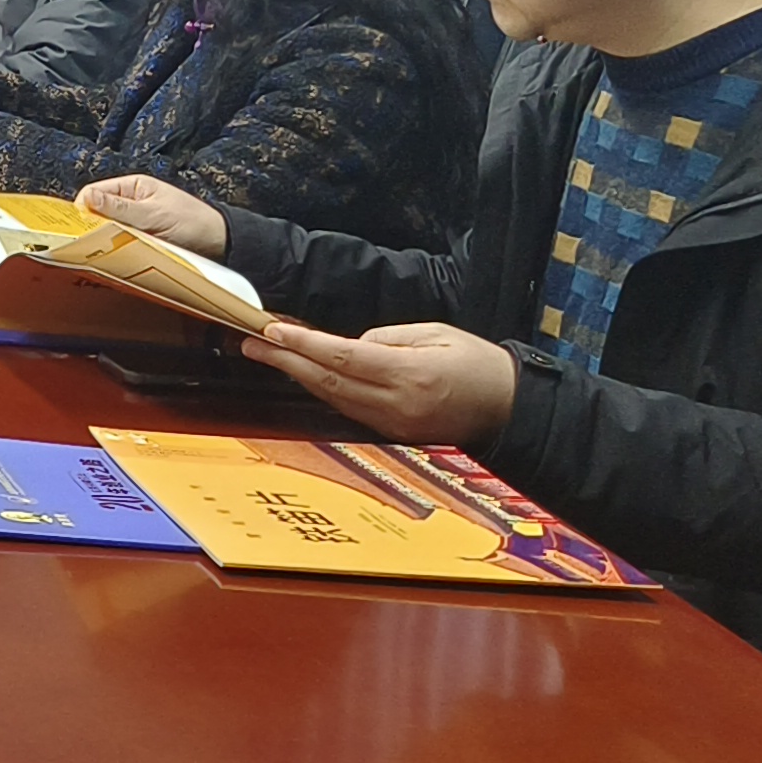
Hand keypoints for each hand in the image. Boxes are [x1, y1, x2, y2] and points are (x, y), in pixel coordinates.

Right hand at [77, 173, 228, 256]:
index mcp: (133, 187)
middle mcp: (131, 203)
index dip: (83, 209)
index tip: (78, 227)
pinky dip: (118, 250)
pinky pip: (120, 243)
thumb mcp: (153, 213)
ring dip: (107, 241)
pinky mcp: (140, 240)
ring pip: (107, 231)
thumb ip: (120, 208)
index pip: (93, 193)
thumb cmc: (193, 221)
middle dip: (93, 227)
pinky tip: (120, 257)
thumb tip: (87, 198)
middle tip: (92, 243)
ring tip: (110, 250)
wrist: (220, 242)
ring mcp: (135, 222)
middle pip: (97, 213)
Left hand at [242, 319, 519, 443]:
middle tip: (252, 341)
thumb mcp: (437, 333)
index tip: (274, 330)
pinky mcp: (392, 432)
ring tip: (268, 353)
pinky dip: (322, 389)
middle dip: (286, 360)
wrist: (509, 409)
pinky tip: (303, 373)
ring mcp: (393, 422)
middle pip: (330, 381)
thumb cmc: (478, 364)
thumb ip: (389, 337)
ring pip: (334, 397)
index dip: (305, 344)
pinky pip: (348, 408)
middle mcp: (397, 403)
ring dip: (299, 374)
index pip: (345, 357)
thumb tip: (350, 344)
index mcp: (411, 374)